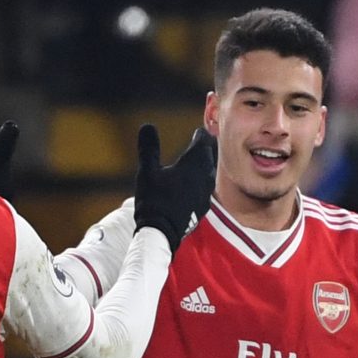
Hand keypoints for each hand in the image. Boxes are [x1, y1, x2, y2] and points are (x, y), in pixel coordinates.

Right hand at [132, 124, 215, 251]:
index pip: (203, 142)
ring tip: (198, 161)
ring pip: (209, 172)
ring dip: (205, 164)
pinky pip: (206, 187)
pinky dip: (201, 180)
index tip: (198, 132)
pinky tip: (194, 185)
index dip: (200, 135)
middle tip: (201, 142)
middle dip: (205, 148)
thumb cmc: (154, 200)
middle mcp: (204, 176)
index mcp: (193, 164)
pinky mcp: (203, 205)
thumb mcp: (147, 171)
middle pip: (209, 156)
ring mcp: (205, 192)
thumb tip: (147, 126)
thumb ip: (149, 148)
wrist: (162, 232)